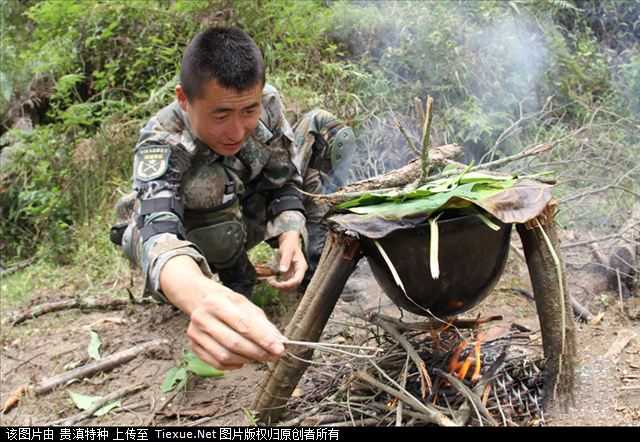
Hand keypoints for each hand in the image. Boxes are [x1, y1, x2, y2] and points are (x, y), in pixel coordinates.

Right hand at [160, 255, 285, 370]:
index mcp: (217, 303)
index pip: (244, 324)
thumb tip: (279, 341)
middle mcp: (202, 318)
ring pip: (225, 356)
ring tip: (259, 356)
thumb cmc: (228, 303)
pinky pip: (217, 363)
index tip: (279, 349)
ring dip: (247, 360)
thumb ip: (263, 324)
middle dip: (257, 352)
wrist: (201, 300)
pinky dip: (233, 365)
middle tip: (273, 356)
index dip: (263, 339)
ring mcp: (195, 333)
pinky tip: (243, 360)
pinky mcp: (193, 346)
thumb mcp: (247, 306)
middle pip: (234, 342)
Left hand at [267, 231, 307, 290]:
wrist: (289, 242)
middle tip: (270, 281)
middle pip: (293, 286)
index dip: (288, 285)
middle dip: (282, 287)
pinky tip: (271, 279)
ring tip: (269, 280)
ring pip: (289, 287)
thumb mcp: (287, 250)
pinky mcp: (289, 276)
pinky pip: (285, 284)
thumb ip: (285, 260)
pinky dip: (278, 284)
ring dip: (279, 287)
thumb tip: (282, 271)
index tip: (276, 284)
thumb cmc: (289, 244)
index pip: (297, 280)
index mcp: (301, 267)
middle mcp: (299, 273)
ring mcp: (294, 275)